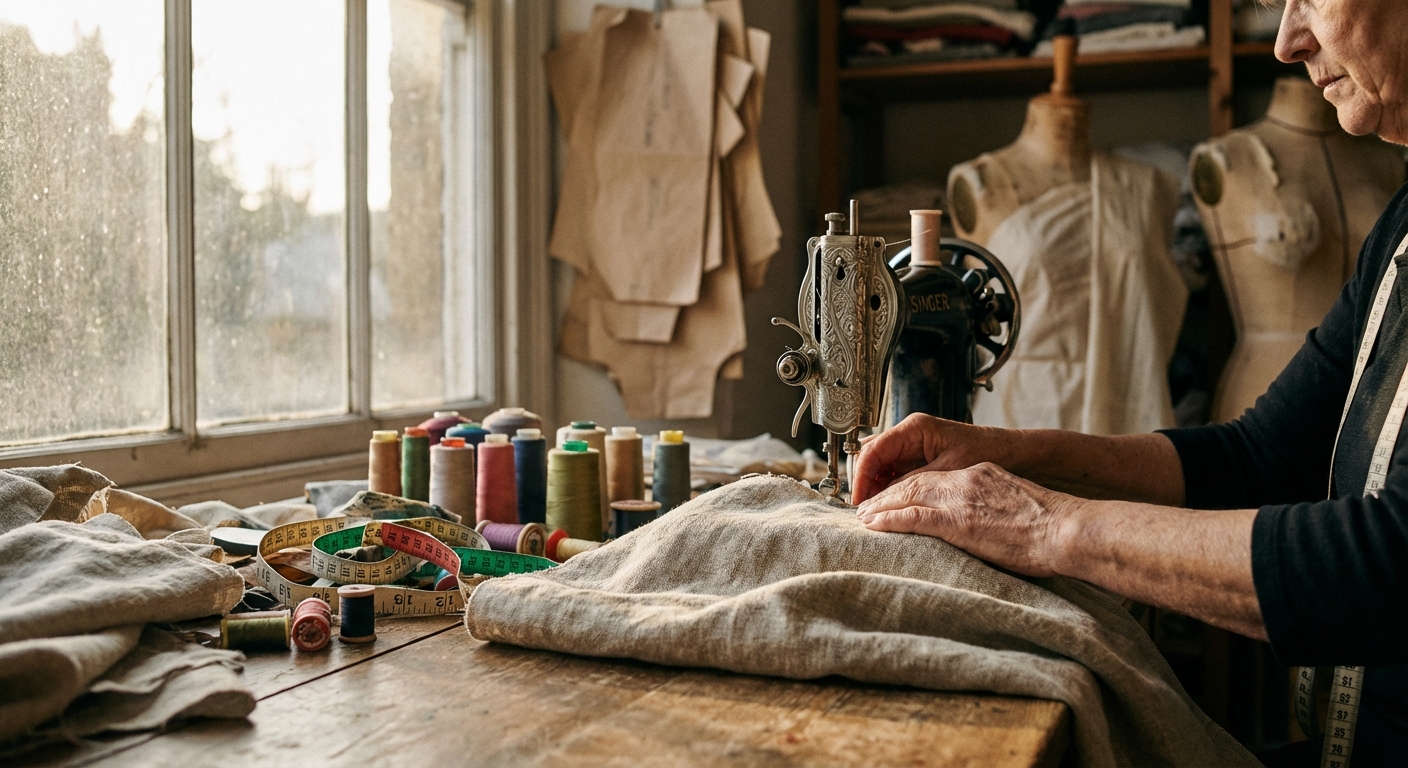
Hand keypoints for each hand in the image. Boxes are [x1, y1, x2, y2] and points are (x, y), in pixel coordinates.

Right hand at [852, 413, 1006, 502]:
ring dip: (874, 487)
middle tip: (863, 509)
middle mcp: (909, 434)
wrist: (1012, 453)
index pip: (873, 450)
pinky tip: (889, 505)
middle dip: (864, 482)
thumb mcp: (948, 470)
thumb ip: (914, 481)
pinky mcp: (919, 459)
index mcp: (914, 428)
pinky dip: (888, 488)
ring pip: (880, 466)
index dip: (862, 476)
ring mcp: (912, 446)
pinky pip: (894, 473)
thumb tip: (885, 497)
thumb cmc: (986, 453)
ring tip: (873, 510)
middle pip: (871, 456)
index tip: (859, 500)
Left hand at [855, 462, 1074, 577]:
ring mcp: (961, 499)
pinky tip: (874, 525)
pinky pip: (913, 517)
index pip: (935, 478)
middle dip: (887, 494)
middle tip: (867, 506)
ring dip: (881, 507)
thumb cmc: (1054, 528)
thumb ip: (994, 509)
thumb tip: (985, 527)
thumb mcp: (1018, 507)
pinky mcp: (958, 521)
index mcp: (981, 475)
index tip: (894, 497)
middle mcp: (967, 481)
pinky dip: (889, 520)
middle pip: (915, 482)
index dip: (909, 487)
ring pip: (908, 496)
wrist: (1068, 529)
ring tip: (863, 517)